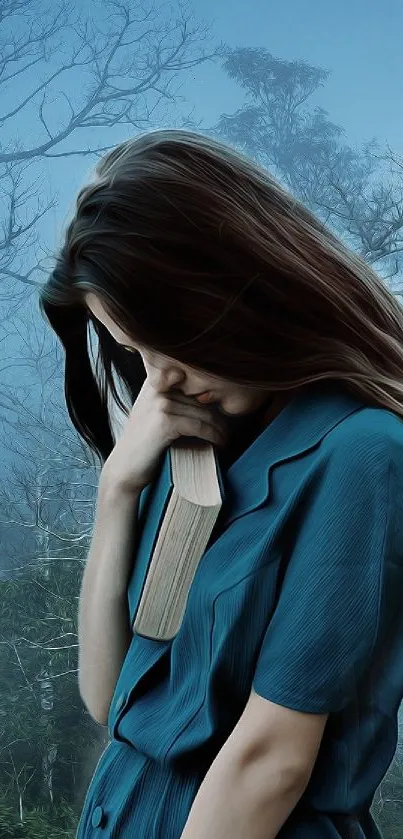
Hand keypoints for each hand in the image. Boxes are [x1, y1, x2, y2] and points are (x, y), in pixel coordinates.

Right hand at [101, 378, 227, 493]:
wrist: (124, 469)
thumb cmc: (143, 444)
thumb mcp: (153, 413)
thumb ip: (173, 399)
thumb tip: (209, 396)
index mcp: (155, 381)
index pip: (194, 382)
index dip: (211, 395)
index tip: (222, 411)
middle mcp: (157, 387)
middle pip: (202, 398)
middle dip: (219, 416)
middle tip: (229, 430)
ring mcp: (161, 403)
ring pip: (205, 413)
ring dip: (221, 428)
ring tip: (226, 439)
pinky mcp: (165, 421)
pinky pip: (201, 426)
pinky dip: (214, 436)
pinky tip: (220, 444)